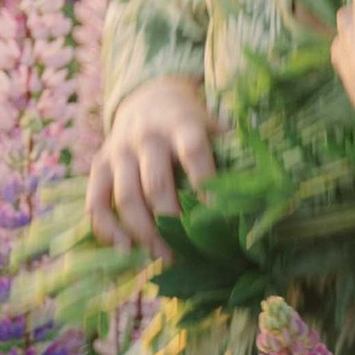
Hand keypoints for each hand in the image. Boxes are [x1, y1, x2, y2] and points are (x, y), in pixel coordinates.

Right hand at [86, 75, 215, 257]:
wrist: (148, 98)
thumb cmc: (189, 123)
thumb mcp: (211, 125)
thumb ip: (229, 151)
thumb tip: (259, 189)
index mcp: (182, 123)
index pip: (194, 151)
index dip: (205, 183)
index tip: (218, 217)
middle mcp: (147, 136)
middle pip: (156, 183)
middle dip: (172, 220)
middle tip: (187, 250)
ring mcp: (119, 151)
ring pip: (126, 197)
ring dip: (144, 232)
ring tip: (162, 256)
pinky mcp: (99, 165)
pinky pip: (96, 202)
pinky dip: (107, 229)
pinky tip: (125, 248)